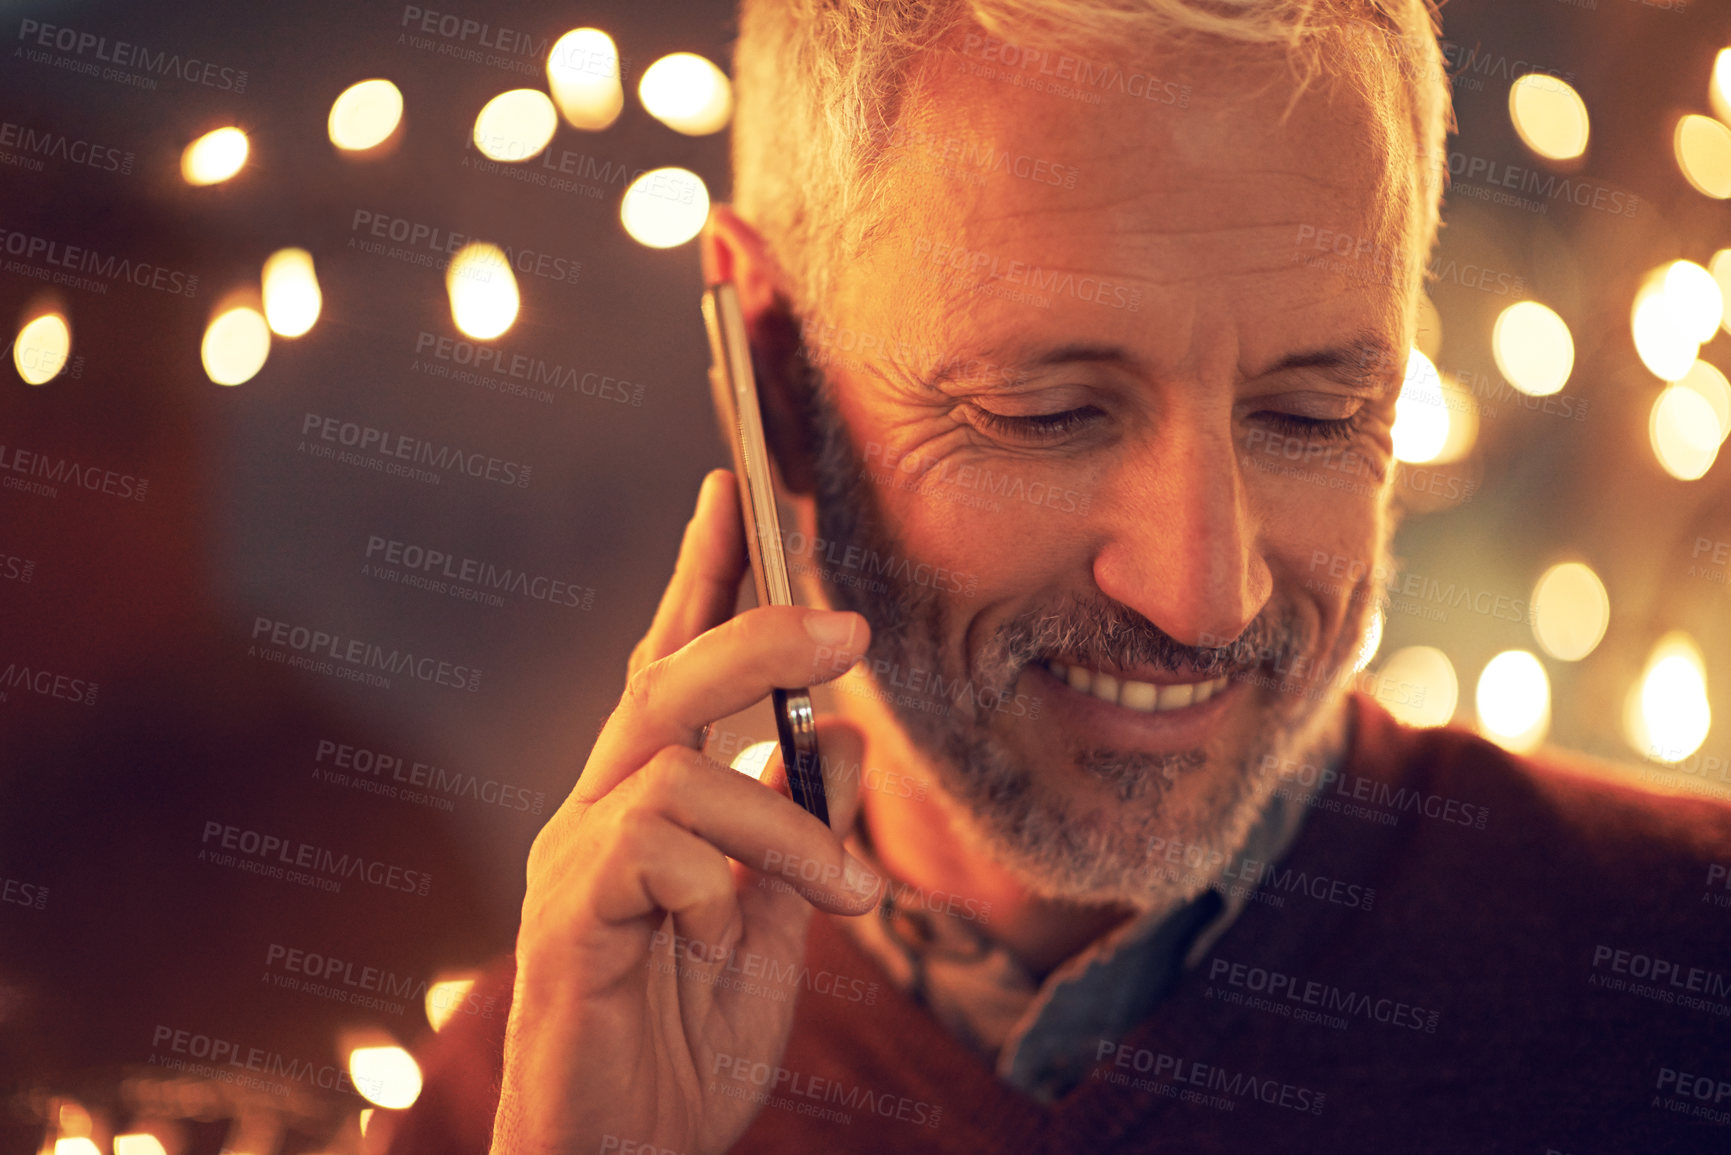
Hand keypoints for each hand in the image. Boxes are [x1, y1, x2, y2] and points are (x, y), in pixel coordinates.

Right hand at [490, 469, 878, 1154]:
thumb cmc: (683, 1048)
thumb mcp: (775, 931)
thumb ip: (803, 836)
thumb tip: (852, 742)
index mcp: (648, 809)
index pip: (669, 669)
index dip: (701, 576)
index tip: (734, 486)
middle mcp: (599, 816)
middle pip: (664, 683)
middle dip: (753, 634)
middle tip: (849, 627)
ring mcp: (574, 866)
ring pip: (676, 767)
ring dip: (781, 821)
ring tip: (844, 894)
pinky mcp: (565, 922)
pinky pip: (648, 850)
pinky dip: (716, 879)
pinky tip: (721, 928)